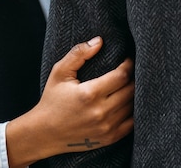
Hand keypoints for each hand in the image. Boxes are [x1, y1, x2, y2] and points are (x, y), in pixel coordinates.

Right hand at [6, 36, 133, 166]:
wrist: (45, 133)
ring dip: (135, 93)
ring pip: (132, 106)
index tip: (127, 59)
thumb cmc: (52, 99)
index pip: (121, 75)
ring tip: (130, 83)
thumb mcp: (60, 72)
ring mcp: (106, 127)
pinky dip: (134, 111)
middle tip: (132, 70)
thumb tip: (99, 40)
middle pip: (131, 90)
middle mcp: (100, 112)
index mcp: (89, 93)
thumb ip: (78, 53)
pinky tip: (128, 102)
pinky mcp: (109, 138)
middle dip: (133, 77)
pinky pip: (131, 124)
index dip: (128, 64)